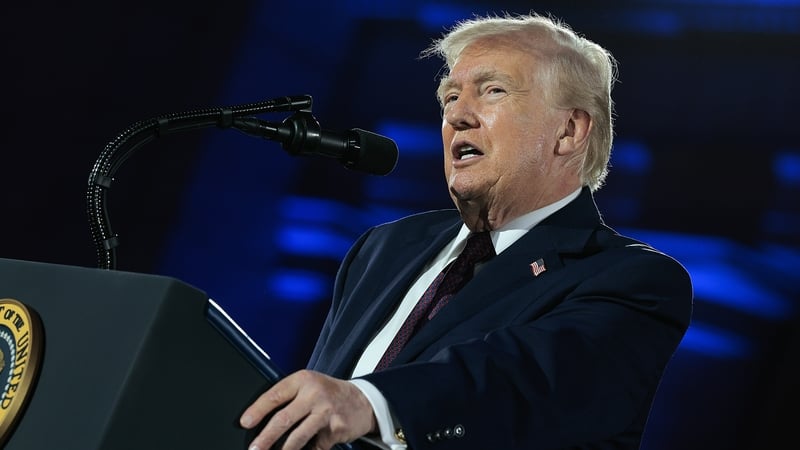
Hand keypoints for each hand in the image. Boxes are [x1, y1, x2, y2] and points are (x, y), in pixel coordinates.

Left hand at [240, 369, 377, 449]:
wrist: (362, 401)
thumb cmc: (328, 393)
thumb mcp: (309, 386)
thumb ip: (289, 397)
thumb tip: (261, 420)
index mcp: (303, 380)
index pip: (275, 395)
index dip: (258, 410)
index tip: (245, 422)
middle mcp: (315, 394)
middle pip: (284, 418)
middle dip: (265, 437)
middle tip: (254, 448)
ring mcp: (326, 412)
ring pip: (297, 436)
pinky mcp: (335, 430)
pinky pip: (314, 446)